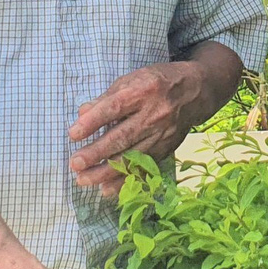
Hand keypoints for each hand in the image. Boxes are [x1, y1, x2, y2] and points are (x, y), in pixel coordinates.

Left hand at [68, 62, 206, 197]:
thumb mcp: (131, 79)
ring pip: (132, 157)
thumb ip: (106, 98)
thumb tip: (81, 114)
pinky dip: (125, 180)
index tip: (72, 135)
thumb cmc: (156, 83)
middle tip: (75, 163)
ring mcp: (162, 134)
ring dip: (106, 172)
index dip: (92, 122)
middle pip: (122, 137)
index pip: (113, 108)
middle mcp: (154, 114)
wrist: (195, 92)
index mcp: (142, 91)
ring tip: (83, 180)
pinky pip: (143, 168)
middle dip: (96, 153)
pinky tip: (107, 189)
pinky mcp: (166, 149)